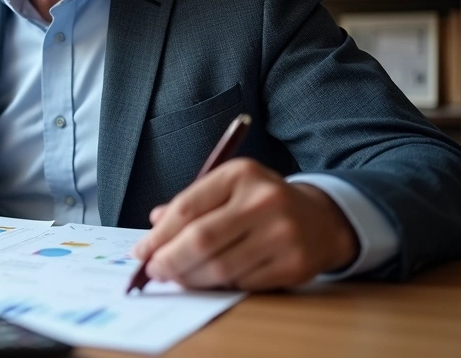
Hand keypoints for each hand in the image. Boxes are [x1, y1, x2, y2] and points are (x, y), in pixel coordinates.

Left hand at [131, 159, 357, 290]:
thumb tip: (153, 228)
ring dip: (191, 278)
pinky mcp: (295, 264)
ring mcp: (283, 233)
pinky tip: (209, 281)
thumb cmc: (259, 203)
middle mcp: (265, 200)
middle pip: (201, 240)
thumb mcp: (226, 189)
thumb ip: (189, 204)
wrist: (320, 219)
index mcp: (240, 174)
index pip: (187, 207)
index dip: (158, 235)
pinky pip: (242, 284)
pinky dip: (219, 287)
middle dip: (169, 261)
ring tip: (177, 278)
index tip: (140, 252)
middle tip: (154, 271)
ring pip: (221, 267)